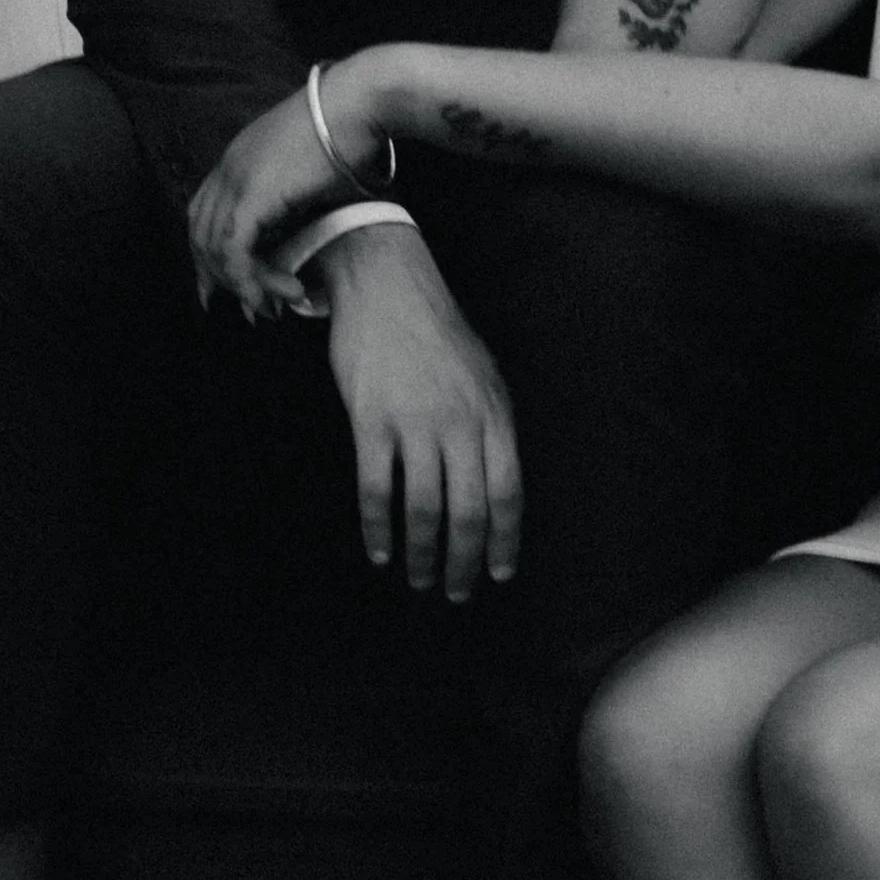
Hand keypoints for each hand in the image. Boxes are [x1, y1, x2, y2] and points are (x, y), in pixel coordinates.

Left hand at [188, 77, 375, 317]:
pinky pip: (235, 250)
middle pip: (200, 233)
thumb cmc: (356, 131)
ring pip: (217, 248)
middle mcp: (229, 167)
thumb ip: (301, 199)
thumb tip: (312, 228)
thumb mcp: (317, 170)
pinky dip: (250, 280)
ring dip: (244, 285)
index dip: (207, 252)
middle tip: (245, 309)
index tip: (220, 286)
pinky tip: (273, 296)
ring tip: (274, 306)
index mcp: (239, 157)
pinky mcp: (254, 194)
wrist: (364, 100)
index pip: (203, 212)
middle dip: (216, 278)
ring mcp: (238, 179)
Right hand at [319, 225, 522, 596]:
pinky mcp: (371, 421)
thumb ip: (491, 428)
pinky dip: (378, 528)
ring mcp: (415, 422)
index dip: (504, 540)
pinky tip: (380, 552)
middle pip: (468, 511)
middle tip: (456, 592)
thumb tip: (495, 485)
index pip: (508, 493)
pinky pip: (377, 489)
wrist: (388, 287)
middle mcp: (460, 423)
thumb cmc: (438, 334)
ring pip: (424, 508)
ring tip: (419, 579)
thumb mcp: (484, 377)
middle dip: (464, 560)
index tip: (499, 574)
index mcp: (495, 414)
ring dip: (423, 554)